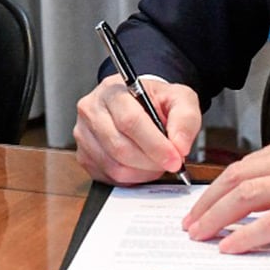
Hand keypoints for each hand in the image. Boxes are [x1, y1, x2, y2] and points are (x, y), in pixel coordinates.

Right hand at [74, 73, 201, 184]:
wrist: (137, 103)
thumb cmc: (155, 100)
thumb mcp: (179, 98)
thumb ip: (185, 118)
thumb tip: (180, 146)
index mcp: (113, 90)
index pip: (130, 121)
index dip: (155, 145)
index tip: (175, 158)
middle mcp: (91, 110)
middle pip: (120, 147)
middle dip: (151, 162)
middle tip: (170, 162)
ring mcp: (83, 135)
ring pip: (114, 166)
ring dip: (142, 172)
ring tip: (156, 161)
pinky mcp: (84, 156)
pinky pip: (108, 177)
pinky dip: (131, 178)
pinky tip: (141, 166)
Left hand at [182, 130, 269, 252]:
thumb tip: (262, 199)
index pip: (248, 164)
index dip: (219, 188)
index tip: (202, 207)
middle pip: (240, 177)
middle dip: (209, 203)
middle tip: (191, 225)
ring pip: (250, 195)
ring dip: (218, 218)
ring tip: (202, 236)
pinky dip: (248, 235)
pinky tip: (232, 247)